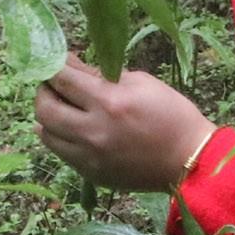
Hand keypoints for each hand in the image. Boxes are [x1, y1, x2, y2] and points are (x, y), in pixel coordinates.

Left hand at [36, 55, 214, 191]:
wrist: (189, 160)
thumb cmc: (172, 114)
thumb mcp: (142, 83)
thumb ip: (103, 75)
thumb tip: (74, 68)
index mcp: (109, 102)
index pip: (62, 79)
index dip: (53, 66)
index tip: (55, 60)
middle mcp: (93, 131)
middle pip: (44, 108)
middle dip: (44, 91)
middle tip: (54, 85)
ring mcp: (89, 157)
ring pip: (46, 134)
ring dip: (48, 117)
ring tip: (61, 107)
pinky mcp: (91, 174)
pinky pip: (61, 153)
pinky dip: (60, 137)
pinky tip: (71, 128)